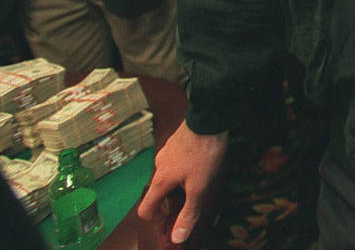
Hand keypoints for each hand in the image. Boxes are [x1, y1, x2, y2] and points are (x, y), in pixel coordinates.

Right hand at [137, 121, 227, 243]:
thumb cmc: (204, 152)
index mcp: (161, 180)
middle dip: (170, 203)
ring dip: (177, 186)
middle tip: (189, 204)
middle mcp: (158, 166)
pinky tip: (199, 166)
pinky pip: (174, 163)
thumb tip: (177, 237)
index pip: (146, 209)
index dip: (156, 221)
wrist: (209, 117)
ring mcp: (166, 153)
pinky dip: (182, 171)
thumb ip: (188, 212)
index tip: (170, 222)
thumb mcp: (199, 187)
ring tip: (198, 183)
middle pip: (157, 193)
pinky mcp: (175, 143)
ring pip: (166, 177)